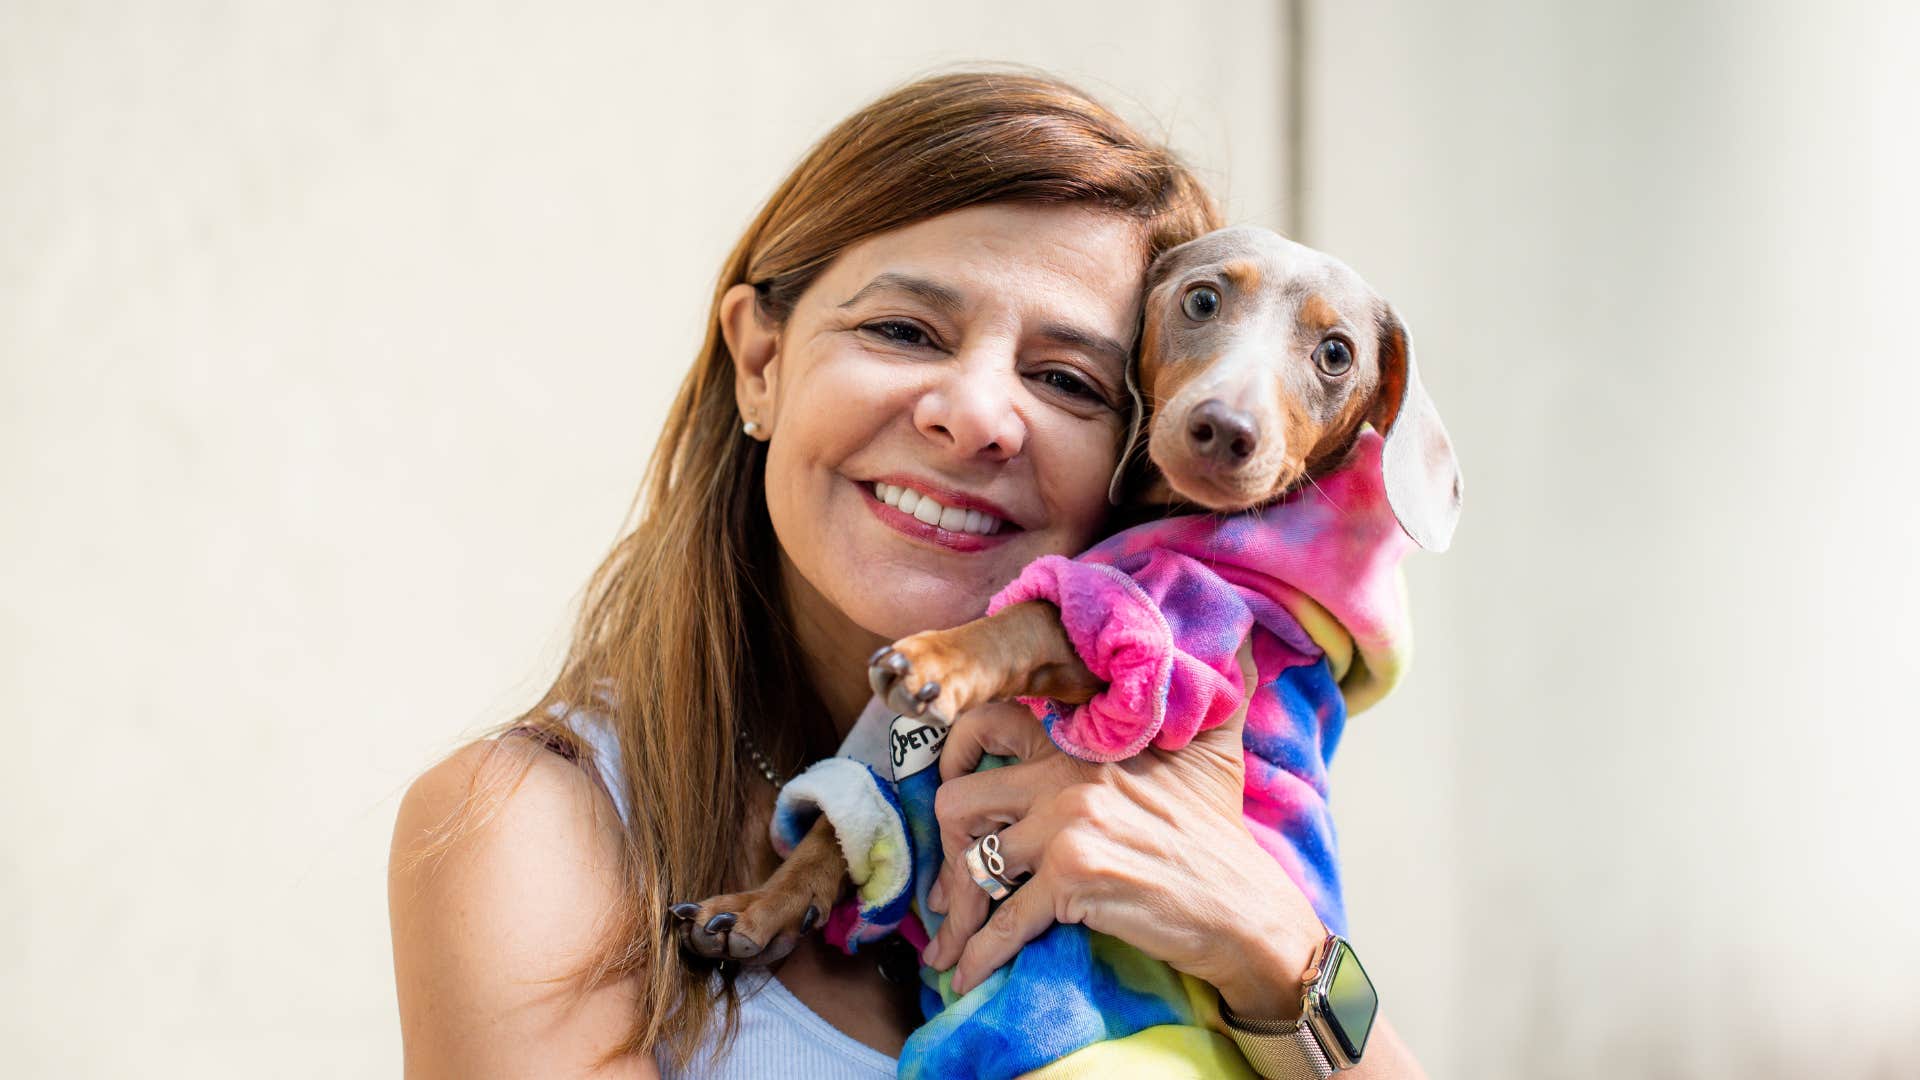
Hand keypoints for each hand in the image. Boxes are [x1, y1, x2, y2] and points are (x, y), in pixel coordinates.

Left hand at [921, 646, 1327, 1020]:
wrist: (1247, 913)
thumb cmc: (1220, 839)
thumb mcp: (1213, 751)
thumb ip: (1211, 692)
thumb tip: (1241, 638)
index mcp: (1084, 746)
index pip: (988, 723)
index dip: (953, 757)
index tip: (950, 791)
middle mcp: (1067, 777)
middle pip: (958, 802)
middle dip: (946, 851)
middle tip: (952, 886)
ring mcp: (1068, 825)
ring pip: (970, 864)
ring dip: (957, 912)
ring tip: (951, 941)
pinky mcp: (1073, 878)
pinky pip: (1002, 921)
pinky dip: (978, 956)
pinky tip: (965, 976)